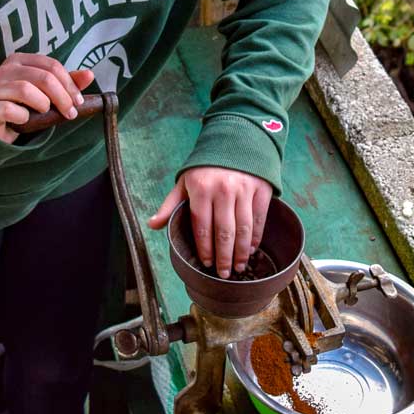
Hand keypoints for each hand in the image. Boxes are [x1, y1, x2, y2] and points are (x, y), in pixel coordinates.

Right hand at [0, 53, 93, 143]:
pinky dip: (23, 116)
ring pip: (26, 90)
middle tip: (69, 113)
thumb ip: (66, 82)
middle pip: (43, 77)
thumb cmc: (22, 104)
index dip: (70, 84)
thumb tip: (90, 74)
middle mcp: (5, 70)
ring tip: (44, 112)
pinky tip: (24, 120)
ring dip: (43, 104)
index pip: (52, 65)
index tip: (78, 102)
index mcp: (20, 60)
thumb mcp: (45, 92)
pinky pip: (10, 109)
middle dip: (62, 97)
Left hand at [148, 166, 271, 278]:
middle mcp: (223, 189)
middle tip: (223, 274)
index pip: (202, 226)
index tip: (207, 263)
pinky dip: (255, 237)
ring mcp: (244, 189)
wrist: (235, 139)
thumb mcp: (185, 181)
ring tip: (238, 267)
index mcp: (200, 188)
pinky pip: (259, 218)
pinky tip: (251, 249)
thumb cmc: (206, 166)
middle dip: (224, 257)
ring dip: (241, 252)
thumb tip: (152, 225)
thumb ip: (170, 205)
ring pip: (243, 228)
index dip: (205, 248)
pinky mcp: (261, 188)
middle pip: (224, 232)